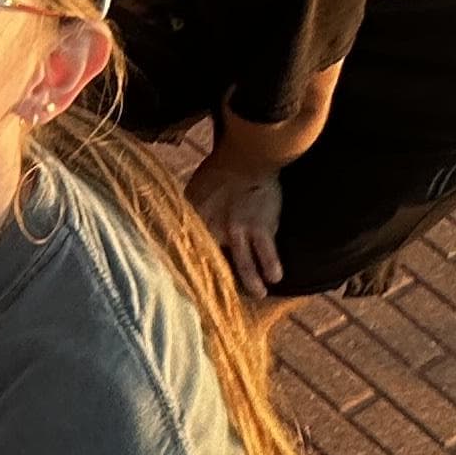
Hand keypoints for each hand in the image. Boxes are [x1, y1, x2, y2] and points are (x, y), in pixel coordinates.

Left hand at [188, 163, 284, 296]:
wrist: (247, 155)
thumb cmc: (220, 170)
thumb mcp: (195, 191)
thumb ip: (190, 212)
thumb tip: (179, 226)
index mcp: (194, 219)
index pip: (186, 250)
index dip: (187, 268)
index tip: (188, 284)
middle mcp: (213, 229)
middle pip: (213, 263)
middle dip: (218, 283)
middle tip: (223, 299)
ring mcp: (237, 230)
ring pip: (242, 265)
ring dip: (250, 282)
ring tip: (259, 294)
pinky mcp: (260, 228)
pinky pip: (266, 254)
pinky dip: (271, 267)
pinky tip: (276, 277)